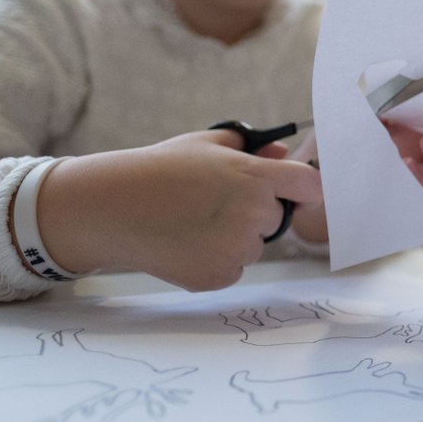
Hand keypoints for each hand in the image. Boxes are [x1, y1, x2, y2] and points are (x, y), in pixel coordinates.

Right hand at [34, 130, 322, 290]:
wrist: (113, 207)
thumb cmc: (159, 169)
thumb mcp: (207, 145)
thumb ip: (251, 149)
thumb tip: (281, 152)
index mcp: (255, 176)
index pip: (309, 186)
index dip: (303, 189)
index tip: (293, 192)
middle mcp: (253, 214)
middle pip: (276, 219)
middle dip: (255, 213)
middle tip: (214, 204)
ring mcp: (237, 248)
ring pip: (253, 246)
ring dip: (234, 238)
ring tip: (192, 222)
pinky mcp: (219, 275)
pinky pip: (233, 268)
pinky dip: (215, 260)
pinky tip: (185, 243)